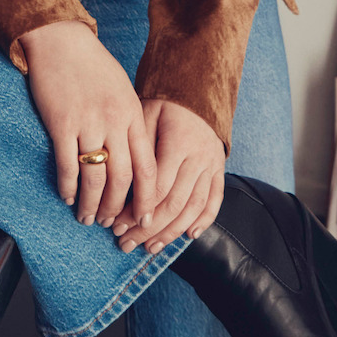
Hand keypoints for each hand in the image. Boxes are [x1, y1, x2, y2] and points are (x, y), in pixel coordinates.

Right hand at [18, 21, 156, 228]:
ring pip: (95, 177)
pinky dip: (68, 187)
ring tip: (88, 217)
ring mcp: (87, 123)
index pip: (147, 167)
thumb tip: (134, 157)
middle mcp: (114, 121)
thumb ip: (129, 121)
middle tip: (112, 224)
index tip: (145, 219)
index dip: (147, 198)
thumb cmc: (92, 65)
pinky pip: (67, 165)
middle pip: (122, 178)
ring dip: (92, 204)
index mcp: (133, 114)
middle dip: (119, 208)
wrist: (60, 40)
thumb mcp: (122, 90)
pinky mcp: (61, 123)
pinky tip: (67, 197)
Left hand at [111, 100, 224, 253]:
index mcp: (178, 143)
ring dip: (171, 232)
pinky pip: (215, 200)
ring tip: (150, 247)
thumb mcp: (143, 114)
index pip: (157, 188)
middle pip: (174, 203)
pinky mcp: (219, 169)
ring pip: (194, 208)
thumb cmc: (162, 104)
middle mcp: (199, 157)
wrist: (195, 89)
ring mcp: (212, 165)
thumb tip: (119, 184)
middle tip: (126, 243)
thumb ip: (136, 148)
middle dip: (148, 228)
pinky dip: (204, 221)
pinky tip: (188, 236)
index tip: (117, 225)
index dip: (136, 211)